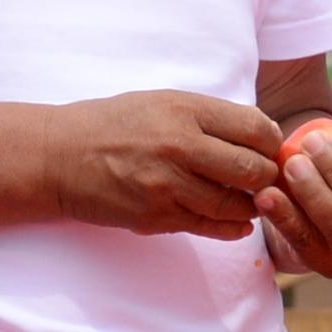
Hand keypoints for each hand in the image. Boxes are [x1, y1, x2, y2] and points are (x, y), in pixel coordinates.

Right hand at [43, 90, 283, 239]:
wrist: (58, 156)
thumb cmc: (116, 125)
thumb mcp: (165, 103)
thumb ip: (212, 117)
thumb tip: (264, 135)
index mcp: (186, 111)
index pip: (256, 128)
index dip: (272, 142)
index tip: (269, 149)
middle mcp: (180, 146)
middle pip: (253, 169)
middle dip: (267, 177)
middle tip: (266, 180)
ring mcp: (167, 185)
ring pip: (235, 204)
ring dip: (250, 205)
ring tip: (250, 200)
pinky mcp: (155, 216)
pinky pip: (208, 226)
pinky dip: (231, 228)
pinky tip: (238, 224)